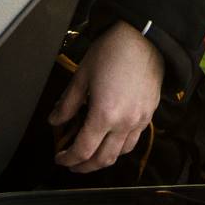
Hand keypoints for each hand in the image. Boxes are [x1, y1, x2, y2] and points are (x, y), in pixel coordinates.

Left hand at [49, 20, 163, 172]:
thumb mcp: (82, 75)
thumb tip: (55, 121)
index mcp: (104, 115)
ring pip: (121, 154)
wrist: (144, 37)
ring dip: (103, 159)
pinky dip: (120, 147)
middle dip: (85, 166)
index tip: (59, 158)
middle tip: (72, 163)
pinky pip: (134, 140)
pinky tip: (111, 140)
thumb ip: (68, 103)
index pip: (83, 150)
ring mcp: (140, 121)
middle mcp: (124, 124)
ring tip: (91, 154)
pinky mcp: (150, 114)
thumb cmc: (111, 51)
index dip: (68, 158)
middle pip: (103, 159)